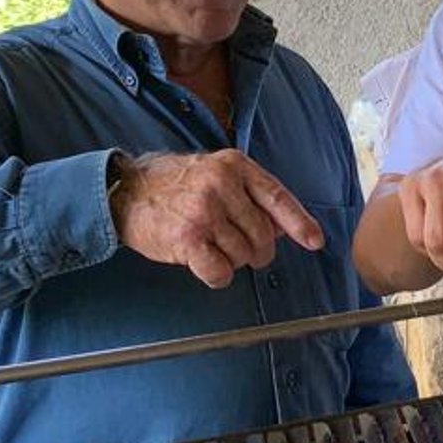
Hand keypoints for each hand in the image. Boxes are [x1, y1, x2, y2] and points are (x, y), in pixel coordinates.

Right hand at [112, 151, 322, 287]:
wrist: (127, 191)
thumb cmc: (175, 185)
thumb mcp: (217, 173)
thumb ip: (251, 196)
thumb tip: (285, 228)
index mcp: (235, 166)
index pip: (278, 197)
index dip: (299, 222)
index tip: (315, 241)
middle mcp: (222, 185)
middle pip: (263, 235)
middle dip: (256, 251)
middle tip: (237, 248)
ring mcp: (204, 211)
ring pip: (243, 256)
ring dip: (232, 261)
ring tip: (211, 247)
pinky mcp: (187, 238)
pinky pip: (220, 272)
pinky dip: (216, 276)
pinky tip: (203, 263)